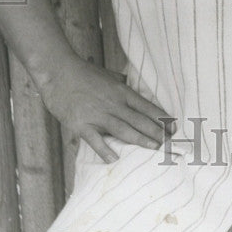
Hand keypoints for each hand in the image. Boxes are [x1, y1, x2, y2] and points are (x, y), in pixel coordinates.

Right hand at [37, 55, 174, 163]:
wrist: (58, 71)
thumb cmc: (83, 72)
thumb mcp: (107, 74)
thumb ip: (119, 81)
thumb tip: (129, 81)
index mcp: (121, 91)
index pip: (146, 106)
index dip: (161, 118)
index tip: (174, 127)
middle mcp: (113, 103)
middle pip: (139, 119)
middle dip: (157, 132)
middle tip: (171, 143)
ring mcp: (97, 114)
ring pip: (124, 129)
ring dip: (141, 139)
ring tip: (155, 148)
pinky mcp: (81, 124)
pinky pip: (95, 140)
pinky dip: (105, 149)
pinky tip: (115, 159)